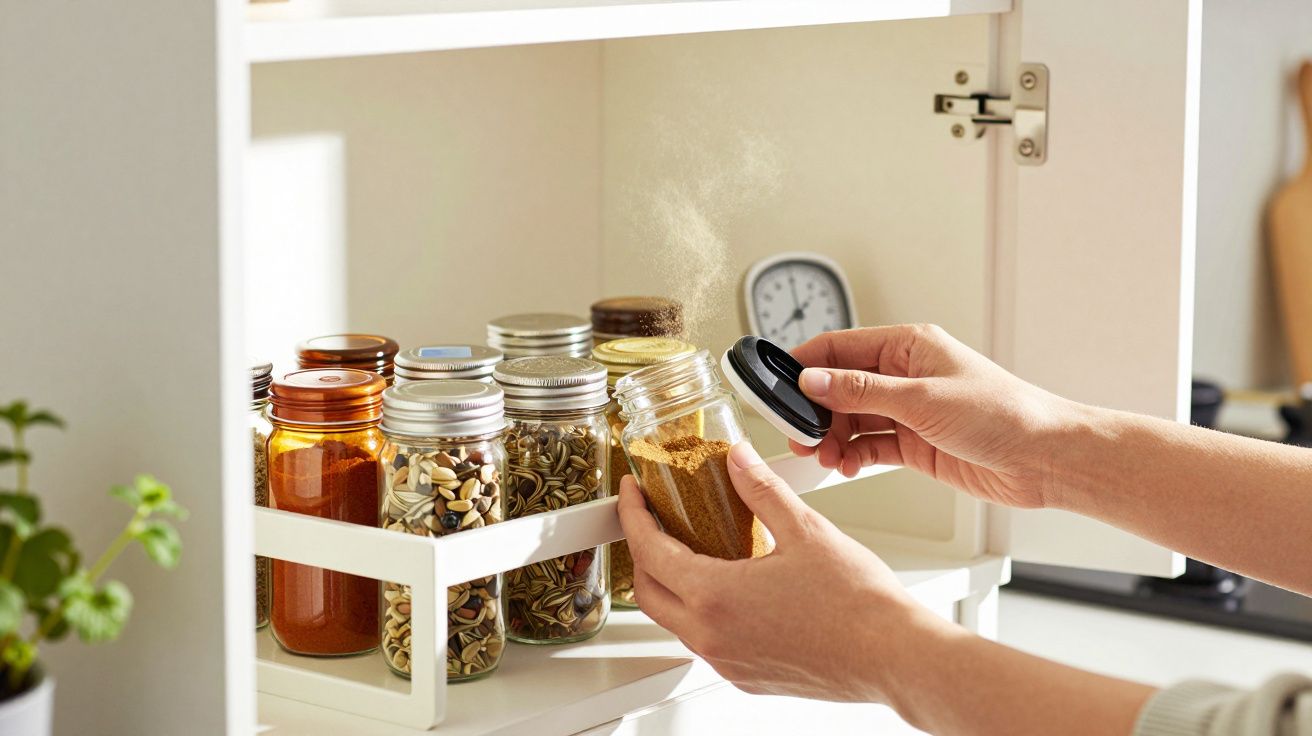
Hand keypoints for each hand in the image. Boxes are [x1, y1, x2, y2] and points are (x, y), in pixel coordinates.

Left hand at [617, 441, 941, 701]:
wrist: (895, 658)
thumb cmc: (860, 607)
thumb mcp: (805, 531)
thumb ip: (762, 490)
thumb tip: (738, 460)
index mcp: (716, 598)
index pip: (649, 551)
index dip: (634, 515)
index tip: (633, 494)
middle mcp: (713, 637)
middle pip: (648, 591)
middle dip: (642, 551)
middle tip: (653, 518)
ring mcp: (729, 662)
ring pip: (676, 620)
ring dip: (673, 582)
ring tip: (693, 546)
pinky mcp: (748, 676)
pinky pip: (707, 640)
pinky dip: (702, 609)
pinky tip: (731, 585)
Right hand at [789, 324, 1077, 508]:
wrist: (1044, 459)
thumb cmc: (1003, 415)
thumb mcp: (922, 399)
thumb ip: (862, 392)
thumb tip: (814, 381)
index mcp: (908, 346)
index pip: (840, 348)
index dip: (804, 366)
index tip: (776, 387)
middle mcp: (905, 375)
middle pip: (839, 388)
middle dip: (815, 411)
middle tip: (797, 433)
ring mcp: (908, 410)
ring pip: (851, 419)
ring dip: (832, 437)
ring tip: (823, 455)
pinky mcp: (914, 443)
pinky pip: (869, 445)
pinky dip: (852, 455)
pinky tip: (844, 464)